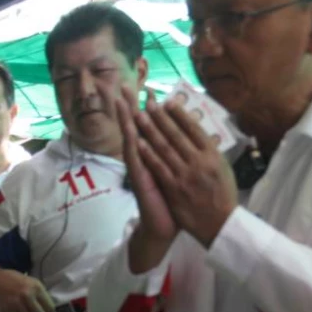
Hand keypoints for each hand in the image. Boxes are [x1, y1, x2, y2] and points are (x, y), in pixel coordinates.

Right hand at [110, 85, 176, 247]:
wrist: (164, 227)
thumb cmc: (174, 203)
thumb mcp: (178, 175)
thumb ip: (179, 158)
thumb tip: (191, 140)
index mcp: (156, 156)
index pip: (152, 128)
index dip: (150, 109)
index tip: (151, 89)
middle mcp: (145, 159)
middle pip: (137, 127)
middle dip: (132, 106)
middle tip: (125, 84)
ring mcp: (140, 168)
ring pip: (132, 138)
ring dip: (125, 119)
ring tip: (120, 99)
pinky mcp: (138, 179)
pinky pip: (135, 158)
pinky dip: (132, 143)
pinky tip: (129, 129)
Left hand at [131, 97, 237, 246]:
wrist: (220, 224)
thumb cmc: (223, 195)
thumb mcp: (223, 169)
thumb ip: (211, 151)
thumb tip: (201, 134)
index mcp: (213, 155)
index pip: (194, 129)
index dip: (179, 114)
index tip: (168, 102)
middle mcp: (200, 162)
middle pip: (176, 134)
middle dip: (160, 117)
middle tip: (148, 102)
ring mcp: (186, 175)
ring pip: (165, 148)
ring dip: (150, 130)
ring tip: (139, 116)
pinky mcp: (174, 188)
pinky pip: (159, 167)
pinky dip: (148, 154)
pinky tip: (138, 142)